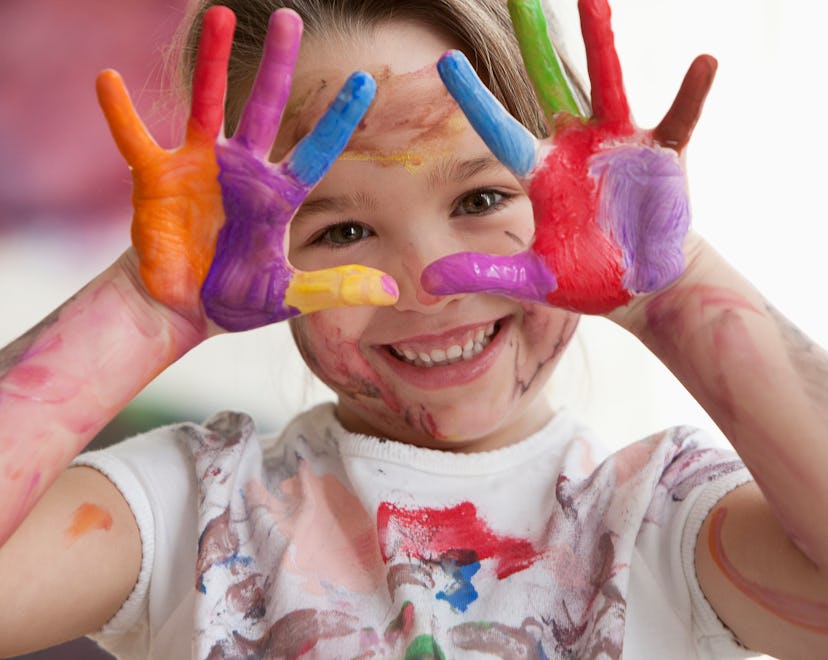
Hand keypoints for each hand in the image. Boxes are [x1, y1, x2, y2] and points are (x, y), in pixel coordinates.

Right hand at [98, 7, 397, 331]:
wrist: (180, 310)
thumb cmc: (233, 298)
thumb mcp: (289, 296)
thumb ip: (336, 287)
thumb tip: (393, 289)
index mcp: (276, 196)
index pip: (315, 151)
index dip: (338, 119)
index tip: (365, 82)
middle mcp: (241, 171)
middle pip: (265, 109)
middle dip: (279, 67)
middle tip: (291, 18)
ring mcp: (199, 168)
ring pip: (207, 104)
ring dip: (211, 63)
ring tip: (218, 16)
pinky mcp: (157, 179)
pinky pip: (136, 139)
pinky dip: (120, 113)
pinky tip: (107, 78)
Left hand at [421, 0, 715, 313]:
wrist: (639, 284)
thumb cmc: (584, 275)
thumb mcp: (530, 277)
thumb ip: (484, 272)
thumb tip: (427, 281)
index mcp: (540, 171)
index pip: (499, 128)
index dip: (473, 98)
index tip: (444, 61)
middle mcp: (574, 145)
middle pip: (548, 82)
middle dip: (534, 40)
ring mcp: (618, 143)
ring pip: (608, 84)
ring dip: (601, 43)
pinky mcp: (661, 155)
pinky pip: (679, 119)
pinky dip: (691, 94)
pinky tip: (703, 63)